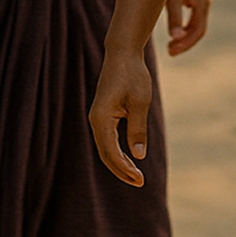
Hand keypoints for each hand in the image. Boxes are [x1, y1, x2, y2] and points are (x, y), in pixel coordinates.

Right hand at [89, 52, 154, 185]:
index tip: (140, 179)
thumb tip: (138, 156)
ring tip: (135, 176)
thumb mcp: (140, 102)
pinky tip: (129, 160)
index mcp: (101, 118)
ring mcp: (98, 118)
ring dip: (119, 163)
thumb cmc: (133, 75)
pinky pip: (108, 139)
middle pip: (105, 153)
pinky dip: (117, 152)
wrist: (123, 54)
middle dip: (121, 170)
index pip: (110, 152)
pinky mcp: (104, 115)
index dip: (124, 168)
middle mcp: (95, 120)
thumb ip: (137, 130)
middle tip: (140, 182)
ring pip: (105, 148)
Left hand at [164, 0, 212, 56]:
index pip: (198, 31)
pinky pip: (193, 15)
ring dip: (185, 35)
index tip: (171, 51)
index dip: (185, 44)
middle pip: (198, 29)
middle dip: (185, 42)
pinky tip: (173, 28)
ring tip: (170, 43)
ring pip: (196, 23)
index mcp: (202, 2)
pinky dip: (184, 25)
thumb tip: (175, 38)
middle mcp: (204, 1)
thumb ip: (174, 17)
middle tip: (169, 51)